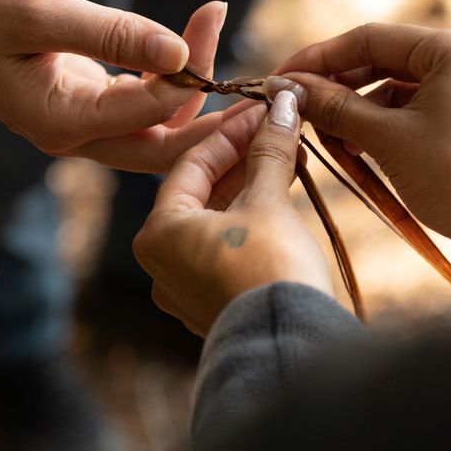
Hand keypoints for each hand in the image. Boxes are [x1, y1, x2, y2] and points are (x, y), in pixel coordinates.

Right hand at [0, 0, 229, 168]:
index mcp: (62, 124)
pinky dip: (169, 75)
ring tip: (218, 18)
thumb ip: (110, 33)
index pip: (154, 117)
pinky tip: (191, 34)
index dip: (203, 85)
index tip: (237, 45)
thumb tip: (180, 54)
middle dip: (221, 116)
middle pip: (168, 147)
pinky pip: (140, 104)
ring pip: (157, 125)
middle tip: (271, 82)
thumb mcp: (38, 10)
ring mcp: (76, 122)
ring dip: (196, 86)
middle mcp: (73, 135)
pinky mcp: (79, 100)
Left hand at [135, 90, 333, 336]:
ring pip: (216, 221)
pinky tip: (283, 198)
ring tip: (289, 158)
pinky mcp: (213, 305)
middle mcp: (161, 262)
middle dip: (244, 159)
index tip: (265, 109)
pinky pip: (226, 249)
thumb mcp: (269, 202)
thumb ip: (270, 151)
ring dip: (251, 187)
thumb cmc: (271, 270)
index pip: (192, 164)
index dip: (233, 132)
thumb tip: (282, 105)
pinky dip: (251, 221)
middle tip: (279, 129)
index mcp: (158, 232)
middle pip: (202, 192)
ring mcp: (185, 289)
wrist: (291, 345)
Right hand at [269, 23, 450, 280]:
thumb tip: (290, 88)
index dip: (318, 59)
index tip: (280, 78)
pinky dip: (386, 126)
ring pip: (398, 89)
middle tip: (296, 109)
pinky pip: (418, 110)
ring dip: (359, 111)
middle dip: (337, 87)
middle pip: (382, 61)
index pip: (367, 38)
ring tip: (325, 139)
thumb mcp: (387, 139)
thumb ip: (335, 107)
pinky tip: (358, 150)